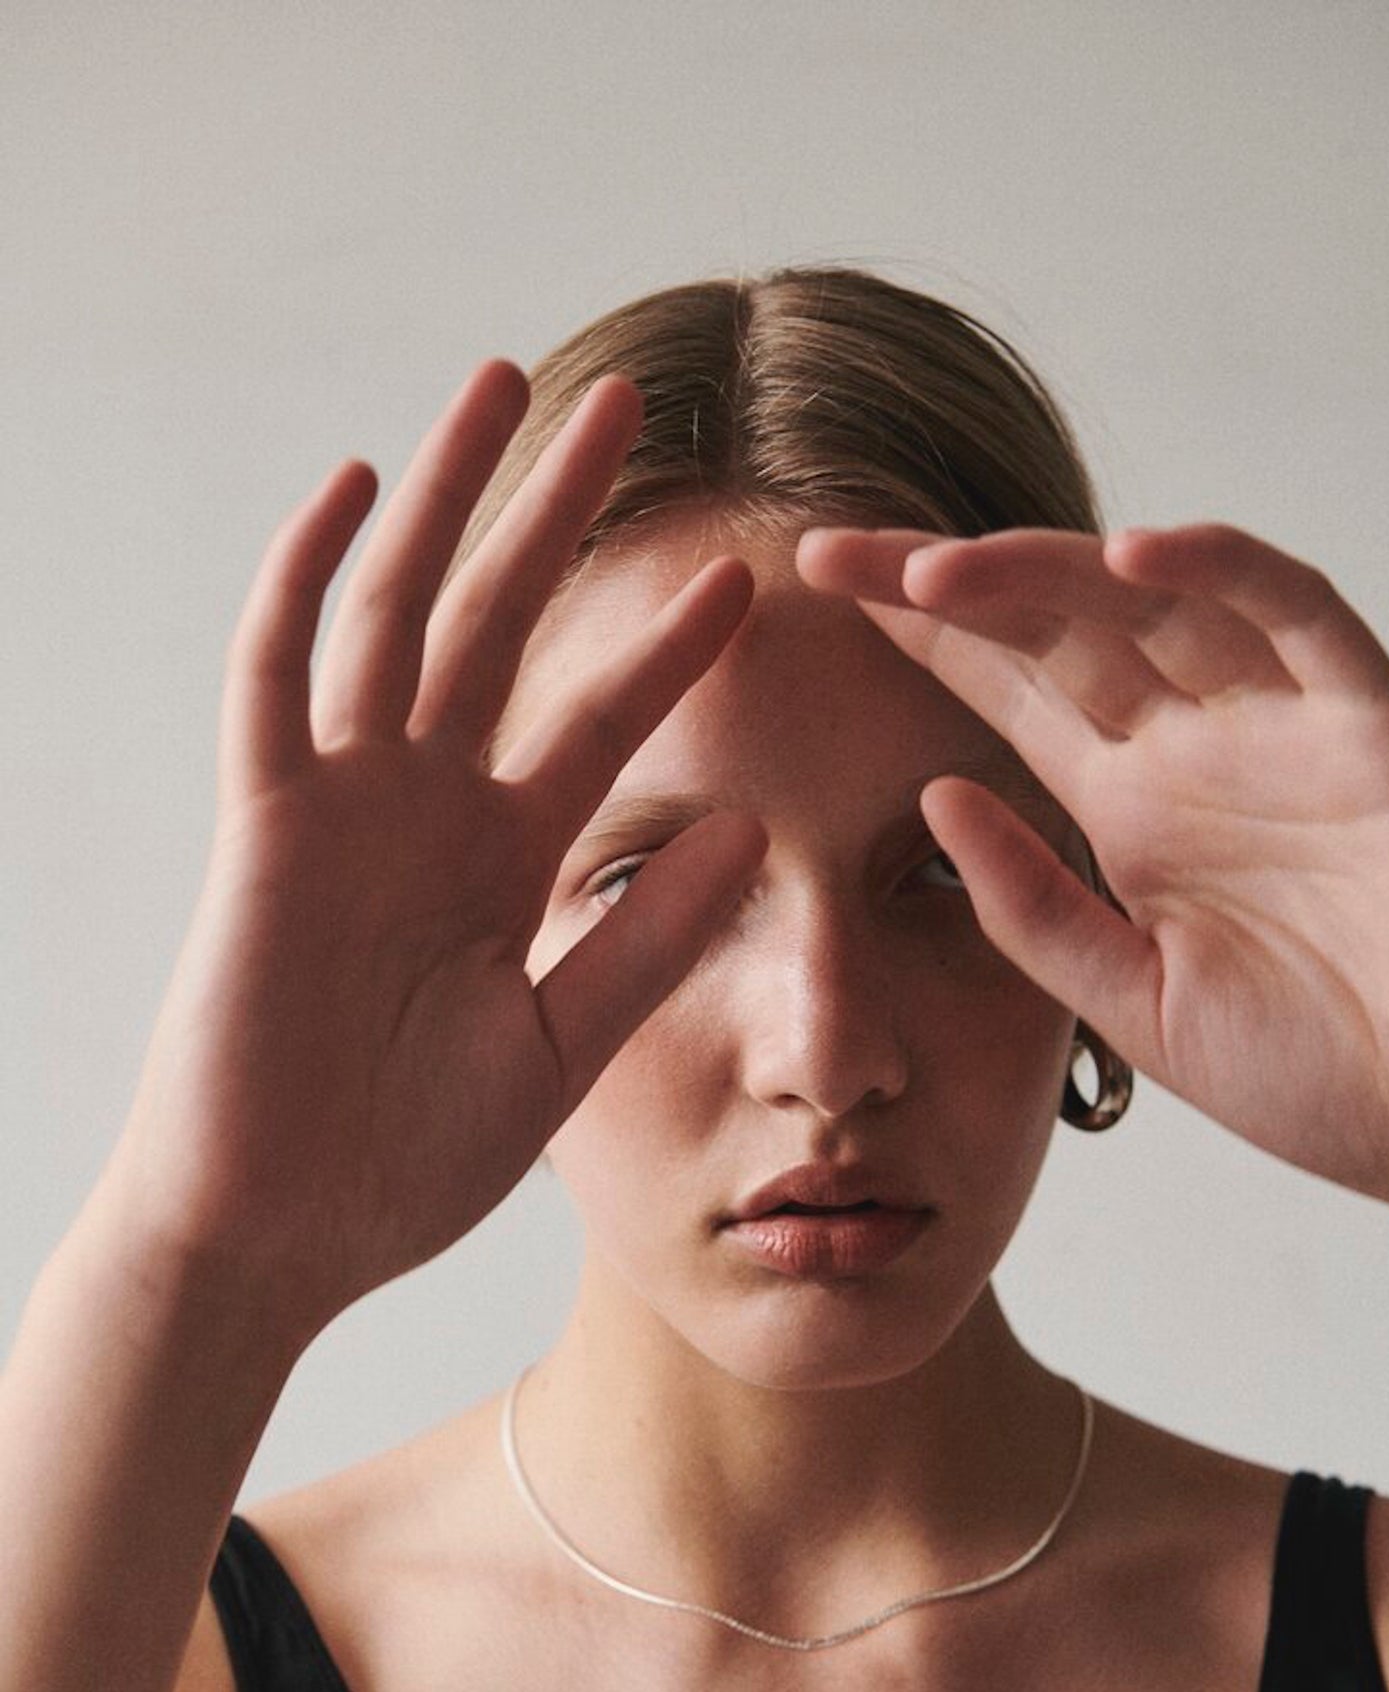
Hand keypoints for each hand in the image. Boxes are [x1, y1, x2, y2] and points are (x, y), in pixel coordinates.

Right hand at [100, 365, 764, 1336]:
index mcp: (504, 863)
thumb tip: (754, 833)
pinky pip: (278, 683)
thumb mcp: (557, 1047)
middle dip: (559, 514)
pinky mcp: (264, 829)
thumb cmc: (406, 1160)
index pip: (603, 721)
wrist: (281, 1236)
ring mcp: (343, 808)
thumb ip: (647, 942)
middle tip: (628, 402)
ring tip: (504, 387)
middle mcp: (428, 812)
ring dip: (449, 501)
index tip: (751, 573)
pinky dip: (304, 584)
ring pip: (398, 616)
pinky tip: (352, 489)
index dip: (671, 644)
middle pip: (503, 626)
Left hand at [796, 521, 1388, 1225]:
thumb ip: (1032, 910)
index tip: (814, 591)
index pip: (1004, 692)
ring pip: (1150, 601)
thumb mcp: (1133, 1003)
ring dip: (1045, 571)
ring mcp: (1279, 725)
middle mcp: (1194, 748)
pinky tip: (1131, 554)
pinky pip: (1294, 613)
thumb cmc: (1315, 1073)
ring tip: (934, 568)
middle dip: (940, 581)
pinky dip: (1222, 571)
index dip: (917, 636)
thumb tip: (932, 797)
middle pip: (1050, 627)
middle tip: (829, 548)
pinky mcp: (1369, 724)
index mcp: (1131, 810)